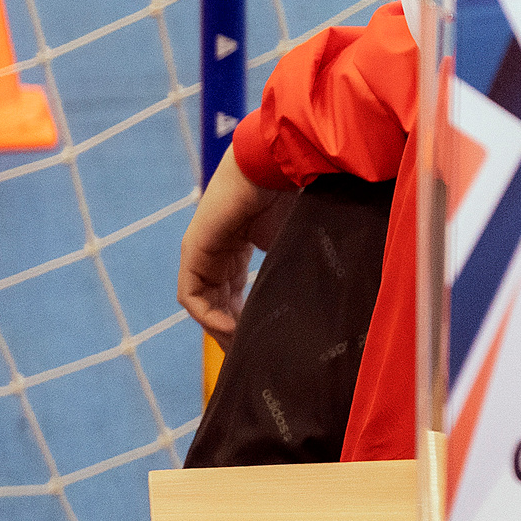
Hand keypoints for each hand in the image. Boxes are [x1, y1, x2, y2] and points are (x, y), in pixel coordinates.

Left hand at [177, 152, 294, 346]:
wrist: (282, 162)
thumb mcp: (300, 241)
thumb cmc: (301, 192)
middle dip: (234, 332)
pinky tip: (234, 330)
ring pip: (204, 303)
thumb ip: (299, 268)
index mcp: (244, 244)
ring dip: (220, 329)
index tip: (267, 341)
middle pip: (218, 303)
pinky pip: (193, 296)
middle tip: (253, 358)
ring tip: (244, 351)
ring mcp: (204, 251)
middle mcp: (220, 251)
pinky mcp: (194, 251)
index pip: (237, 292)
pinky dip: (210, 317)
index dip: (249, 320)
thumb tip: (328, 303)